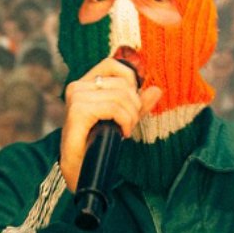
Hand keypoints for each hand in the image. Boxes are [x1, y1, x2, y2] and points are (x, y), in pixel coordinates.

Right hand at [59, 57, 162, 188]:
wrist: (78, 168)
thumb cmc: (97, 142)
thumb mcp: (122, 119)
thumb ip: (137, 104)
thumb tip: (157, 90)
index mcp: (85, 84)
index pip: (112, 64)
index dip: (130, 79)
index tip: (133, 101)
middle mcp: (78, 87)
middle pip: (122, 83)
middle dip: (134, 104)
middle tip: (130, 123)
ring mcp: (76, 98)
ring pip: (120, 96)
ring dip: (130, 116)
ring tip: (125, 130)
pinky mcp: (78, 112)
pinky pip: (114, 108)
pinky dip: (124, 121)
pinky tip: (121, 133)